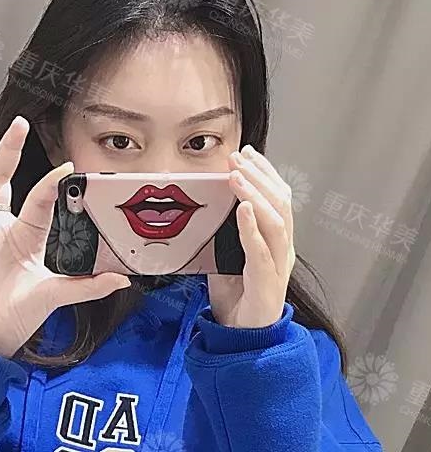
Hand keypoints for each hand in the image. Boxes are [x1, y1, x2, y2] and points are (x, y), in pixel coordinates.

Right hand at [0, 116, 130, 357]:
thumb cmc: (20, 315)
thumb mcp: (55, 295)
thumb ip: (86, 287)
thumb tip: (123, 282)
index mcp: (26, 235)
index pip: (38, 200)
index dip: (50, 184)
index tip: (67, 167)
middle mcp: (0, 226)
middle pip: (3, 179)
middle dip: (10, 151)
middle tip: (21, 125)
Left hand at [207, 144, 294, 328]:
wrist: (245, 339)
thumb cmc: (237, 297)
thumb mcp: (229, 258)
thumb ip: (227, 235)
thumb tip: (210, 209)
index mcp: (276, 242)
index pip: (278, 199)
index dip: (265, 174)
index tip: (247, 154)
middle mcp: (283, 249)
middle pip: (280, 204)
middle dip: (259, 176)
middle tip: (238, 157)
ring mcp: (278, 265)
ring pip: (276, 221)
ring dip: (255, 193)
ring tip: (236, 175)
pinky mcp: (267, 282)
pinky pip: (261, 251)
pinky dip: (252, 227)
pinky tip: (244, 208)